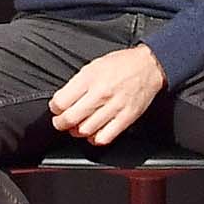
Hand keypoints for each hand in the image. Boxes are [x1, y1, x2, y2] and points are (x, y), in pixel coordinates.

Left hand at [48, 43, 164, 144]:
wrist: (149, 66)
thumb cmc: (121, 65)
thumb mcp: (92, 66)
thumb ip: (76, 84)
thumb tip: (62, 101)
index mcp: (90, 78)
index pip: (60, 102)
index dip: (54, 108)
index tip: (57, 108)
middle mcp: (101, 93)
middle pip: (70, 119)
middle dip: (60, 123)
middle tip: (61, 122)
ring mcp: (114, 107)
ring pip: (85, 130)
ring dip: (76, 132)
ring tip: (77, 127)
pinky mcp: (126, 118)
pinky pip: (105, 137)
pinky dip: (95, 139)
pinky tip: (93, 133)